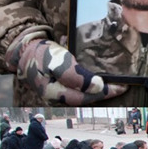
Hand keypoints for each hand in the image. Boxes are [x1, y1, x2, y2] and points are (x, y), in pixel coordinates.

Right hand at [7, 31, 125, 104]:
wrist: (25, 48)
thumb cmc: (41, 53)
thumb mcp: (58, 62)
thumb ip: (77, 76)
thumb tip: (98, 87)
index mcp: (56, 93)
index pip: (87, 97)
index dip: (106, 93)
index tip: (122, 87)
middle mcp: (57, 98)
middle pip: (86, 99)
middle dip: (105, 94)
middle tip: (122, 87)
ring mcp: (57, 94)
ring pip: (83, 96)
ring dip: (100, 92)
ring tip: (115, 86)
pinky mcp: (59, 88)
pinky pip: (79, 90)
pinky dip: (91, 87)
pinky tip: (101, 83)